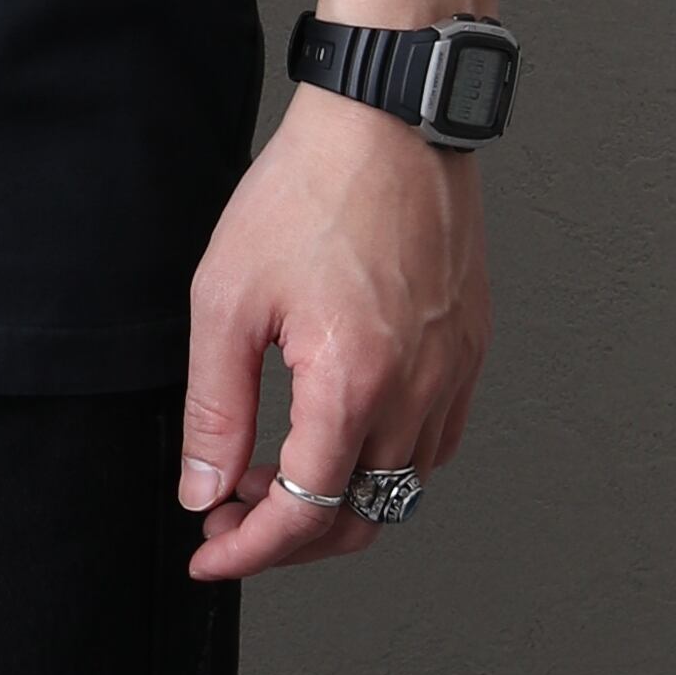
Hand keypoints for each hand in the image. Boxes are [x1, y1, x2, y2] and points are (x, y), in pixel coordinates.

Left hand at [175, 85, 490, 580]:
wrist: (386, 120)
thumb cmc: (308, 191)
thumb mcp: (227, 300)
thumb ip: (215, 408)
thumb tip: (205, 488)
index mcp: (354, 384)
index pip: (305, 514)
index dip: (249, 551)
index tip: (211, 554)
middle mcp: (419, 391)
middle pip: (359, 517)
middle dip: (288, 538)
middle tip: (232, 517)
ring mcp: (454, 372)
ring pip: (402, 487)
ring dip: (335, 499)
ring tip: (272, 468)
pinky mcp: (470, 350)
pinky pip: (436, 441)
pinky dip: (382, 461)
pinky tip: (335, 431)